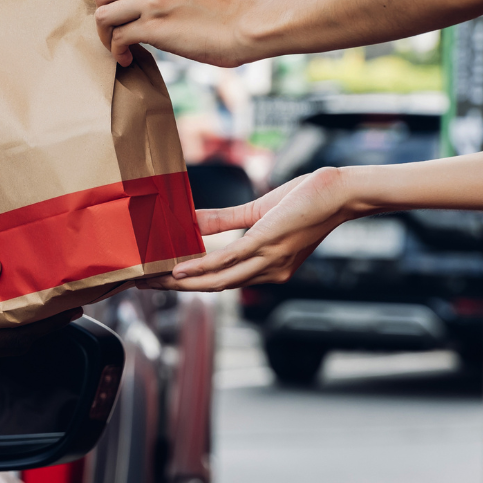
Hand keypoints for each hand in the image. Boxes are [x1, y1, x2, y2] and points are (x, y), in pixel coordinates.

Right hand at [0, 256, 81, 357]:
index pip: (13, 337)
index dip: (47, 325)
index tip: (74, 307)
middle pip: (14, 338)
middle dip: (46, 321)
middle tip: (74, 296)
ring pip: (2, 331)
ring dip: (28, 315)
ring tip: (52, 290)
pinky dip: (6, 308)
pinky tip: (15, 286)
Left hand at [94, 0, 254, 66]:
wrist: (248, 25)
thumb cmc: (225, 11)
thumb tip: (137, 4)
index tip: (122, 16)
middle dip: (104, 15)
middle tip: (115, 32)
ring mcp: (152, 0)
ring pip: (103, 15)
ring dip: (106, 36)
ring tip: (120, 48)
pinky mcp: (153, 27)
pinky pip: (117, 38)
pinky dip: (117, 52)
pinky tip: (127, 59)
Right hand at [145, 167, 357, 290]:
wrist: (340, 193)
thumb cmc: (307, 200)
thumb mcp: (259, 212)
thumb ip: (224, 220)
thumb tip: (192, 221)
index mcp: (268, 268)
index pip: (222, 281)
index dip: (189, 285)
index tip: (160, 282)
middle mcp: (268, 272)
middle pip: (213, 287)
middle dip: (175, 289)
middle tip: (143, 286)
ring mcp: (267, 260)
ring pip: (216, 280)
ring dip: (180, 283)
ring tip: (152, 281)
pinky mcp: (265, 244)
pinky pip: (226, 260)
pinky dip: (199, 267)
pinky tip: (178, 269)